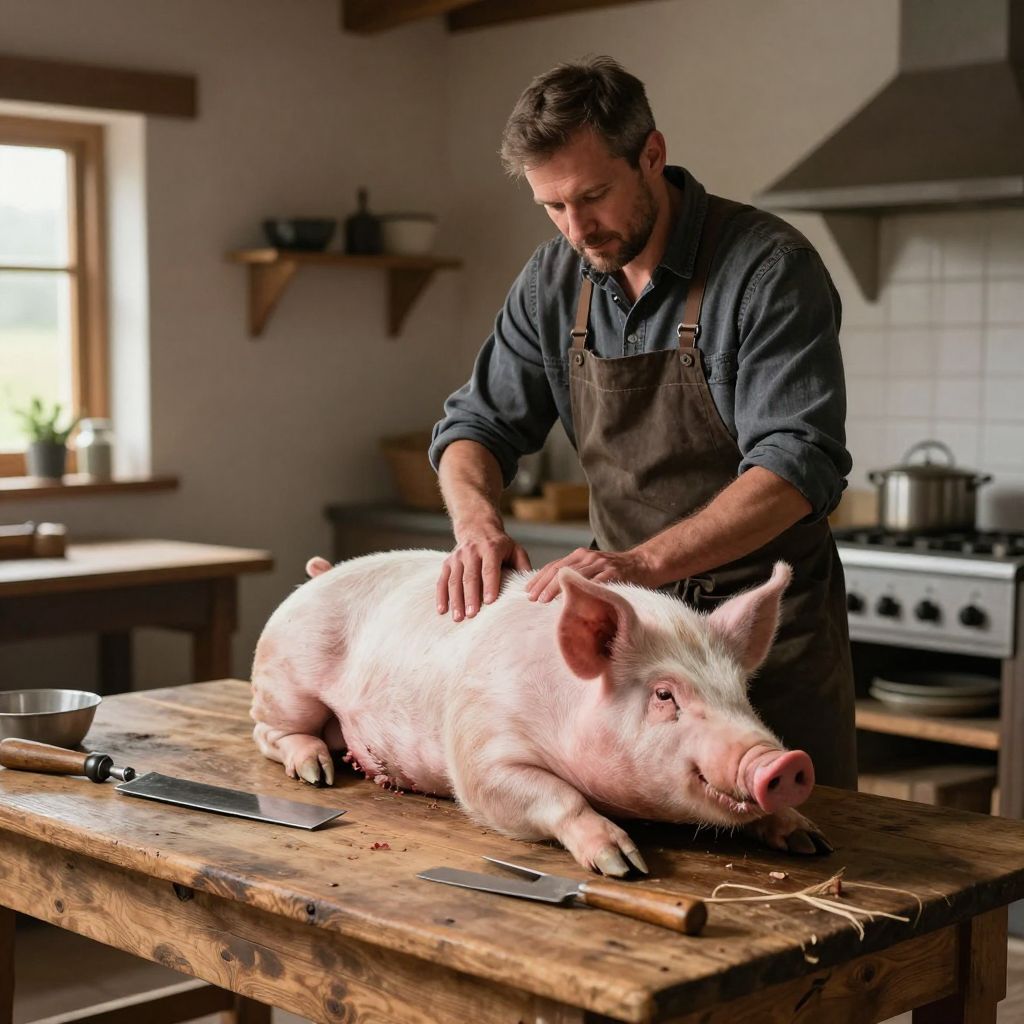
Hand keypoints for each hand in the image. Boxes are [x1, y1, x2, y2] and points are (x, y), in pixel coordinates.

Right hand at [437, 531, 531, 620]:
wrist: (477, 528)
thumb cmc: (500, 545)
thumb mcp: (515, 549)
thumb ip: (522, 567)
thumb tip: (530, 588)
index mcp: (491, 548)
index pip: (489, 568)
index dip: (490, 585)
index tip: (490, 602)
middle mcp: (472, 551)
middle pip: (470, 576)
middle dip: (471, 596)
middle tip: (473, 615)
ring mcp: (457, 557)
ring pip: (454, 580)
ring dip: (456, 600)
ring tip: (459, 618)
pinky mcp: (447, 563)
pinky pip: (442, 581)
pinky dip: (441, 596)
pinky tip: (442, 611)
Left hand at [525, 547, 655, 602]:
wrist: (644, 564)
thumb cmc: (616, 571)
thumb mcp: (593, 568)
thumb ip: (576, 575)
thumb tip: (552, 593)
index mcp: (581, 555)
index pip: (554, 566)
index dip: (539, 577)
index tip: (528, 590)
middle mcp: (588, 557)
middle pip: (560, 570)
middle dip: (543, 584)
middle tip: (531, 598)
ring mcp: (601, 564)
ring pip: (573, 575)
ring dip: (555, 588)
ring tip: (543, 600)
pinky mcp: (614, 573)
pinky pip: (595, 583)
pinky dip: (581, 591)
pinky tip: (570, 600)